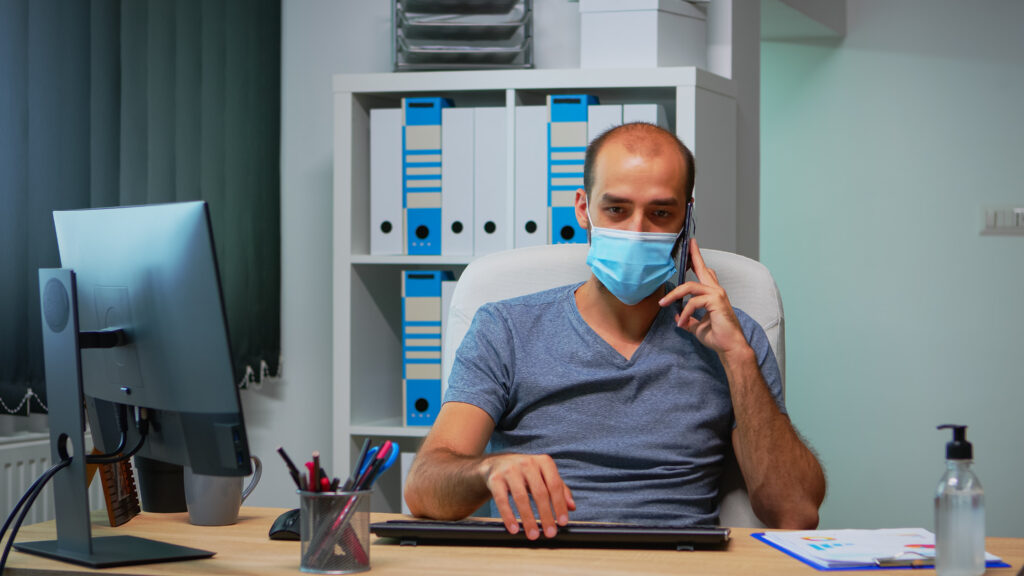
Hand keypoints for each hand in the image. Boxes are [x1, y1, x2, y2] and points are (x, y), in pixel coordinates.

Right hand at [478, 453, 574, 539]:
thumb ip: (560, 489)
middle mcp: (527, 463)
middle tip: (550, 533)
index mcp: (544, 462)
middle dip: (546, 515)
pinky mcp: (495, 478)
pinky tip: (514, 528)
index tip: (563, 523)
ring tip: (533, 535)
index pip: (555, 485)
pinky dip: (508, 516)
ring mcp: (510, 470)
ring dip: (528, 519)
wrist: (497, 463)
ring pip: (521, 497)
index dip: (559, 505)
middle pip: (539, 492)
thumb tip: (572, 507)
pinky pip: (502, 500)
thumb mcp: (544, 476)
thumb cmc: (526, 473)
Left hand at [659, 238, 748, 356]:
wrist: (729, 347)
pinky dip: (685, 313)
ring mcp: (717, 294)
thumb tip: (677, 316)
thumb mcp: (697, 326)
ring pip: (690, 286)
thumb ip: (688, 319)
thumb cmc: (717, 336)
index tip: (692, 246)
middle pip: (702, 268)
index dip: (697, 260)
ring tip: (663, 303)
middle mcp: (716, 290)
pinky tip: (682, 323)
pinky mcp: (716, 301)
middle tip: (688, 243)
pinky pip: (693, 302)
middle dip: (694, 255)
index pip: (705, 272)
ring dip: (674, 294)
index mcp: (713, 294)